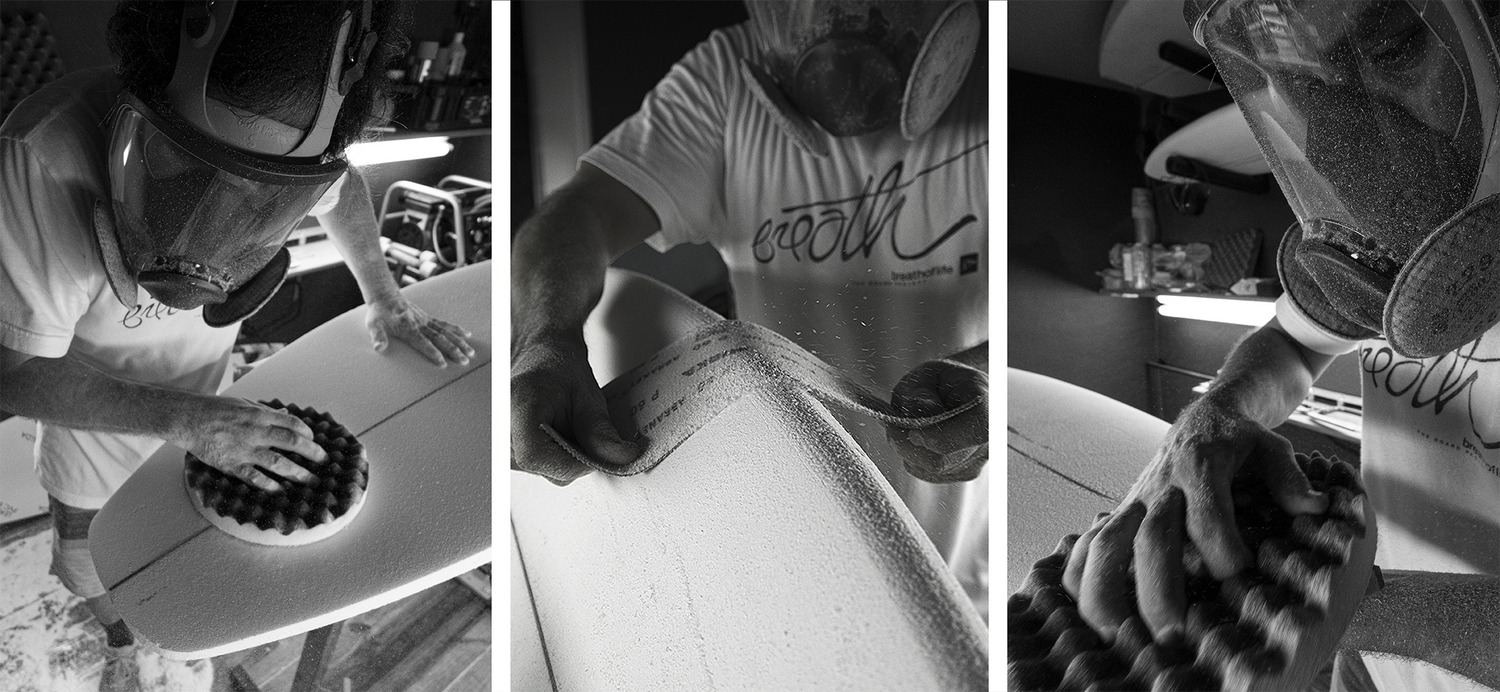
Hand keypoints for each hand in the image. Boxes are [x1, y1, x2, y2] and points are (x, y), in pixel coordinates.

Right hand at [173, 397, 325, 491]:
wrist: (188, 418)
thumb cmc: (216, 409)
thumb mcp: (244, 404)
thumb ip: (266, 412)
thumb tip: (286, 414)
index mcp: (261, 415)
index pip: (293, 423)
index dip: (307, 433)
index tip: (314, 439)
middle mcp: (256, 432)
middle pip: (292, 442)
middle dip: (312, 452)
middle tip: (323, 461)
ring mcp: (244, 449)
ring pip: (278, 462)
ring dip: (297, 472)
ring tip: (310, 480)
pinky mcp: (231, 464)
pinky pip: (254, 477)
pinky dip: (269, 485)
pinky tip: (281, 490)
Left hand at [366, 296, 473, 366]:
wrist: (385, 295)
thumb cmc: (378, 312)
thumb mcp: (373, 324)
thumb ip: (377, 336)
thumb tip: (379, 348)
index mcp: (408, 329)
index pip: (424, 344)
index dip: (433, 354)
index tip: (443, 364)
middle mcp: (420, 325)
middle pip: (440, 339)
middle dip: (453, 351)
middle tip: (464, 361)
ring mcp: (426, 321)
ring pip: (446, 333)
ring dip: (459, 343)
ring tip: (471, 353)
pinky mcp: (428, 318)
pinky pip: (444, 324)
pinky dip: (456, 329)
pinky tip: (468, 334)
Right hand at [511, 329, 638, 484]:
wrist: (543, 360)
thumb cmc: (557, 369)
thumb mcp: (587, 395)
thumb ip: (601, 430)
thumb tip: (620, 457)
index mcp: (515, 408)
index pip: (536, 457)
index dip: (573, 462)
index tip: (595, 453)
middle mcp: (502, 430)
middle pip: (544, 468)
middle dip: (576, 457)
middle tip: (583, 428)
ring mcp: (503, 444)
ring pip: (546, 472)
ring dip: (567, 456)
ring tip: (568, 426)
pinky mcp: (511, 453)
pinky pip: (542, 468)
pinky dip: (559, 456)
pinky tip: (560, 434)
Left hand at [885, 359, 987, 482]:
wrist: (957, 391)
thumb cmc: (943, 380)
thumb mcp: (928, 373)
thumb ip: (921, 390)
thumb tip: (920, 408)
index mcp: (990, 408)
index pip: (973, 431)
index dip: (938, 437)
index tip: (911, 431)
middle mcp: (990, 441)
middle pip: (942, 459)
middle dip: (909, 445)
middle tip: (891, 424)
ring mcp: (978, 461)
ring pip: (931, 468)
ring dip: (909, 450)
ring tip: (908, 425)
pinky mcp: (963, 473)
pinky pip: (927, 473)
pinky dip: (914, 457)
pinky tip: (918, 437)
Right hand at [1063, 397, 1327, 642]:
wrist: (1202, 420)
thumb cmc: (1241, 441)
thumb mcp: (1272, 447)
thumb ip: (1288, 477)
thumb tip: (1312, 506)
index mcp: (1201, 466)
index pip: (1206, 513)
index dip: (1222, 548)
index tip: (1240, 573)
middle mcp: (1162, 487)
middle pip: (1152, 539)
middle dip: (1159, 587)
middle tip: (1175, 633)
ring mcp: (1135, 502)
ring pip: (1108, 544)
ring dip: (1107, 588)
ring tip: (1119, 634)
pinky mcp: (1121, 515)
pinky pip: (1089, 545)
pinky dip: (1078, 574)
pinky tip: (1084, 610)